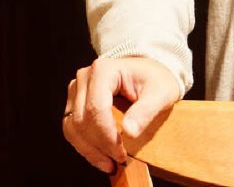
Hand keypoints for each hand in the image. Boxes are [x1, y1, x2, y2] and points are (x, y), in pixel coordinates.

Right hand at [62, 56, 179, 172]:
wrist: (152, 73)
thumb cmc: (157, 80)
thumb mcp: (161, 93)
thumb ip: (146, 111)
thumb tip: (129, 131)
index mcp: (104, 70)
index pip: (96, 109)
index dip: (106, 136)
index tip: (121, 153)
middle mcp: (85, 77)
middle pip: (82, 120)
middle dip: (99, 145)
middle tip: (117, 160)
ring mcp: (77, 89)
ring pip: (73, 127)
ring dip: (89, 150)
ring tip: (109, 163)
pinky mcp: (76, 102)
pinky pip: (73, 129)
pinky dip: (85, 146)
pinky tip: (100, 155)